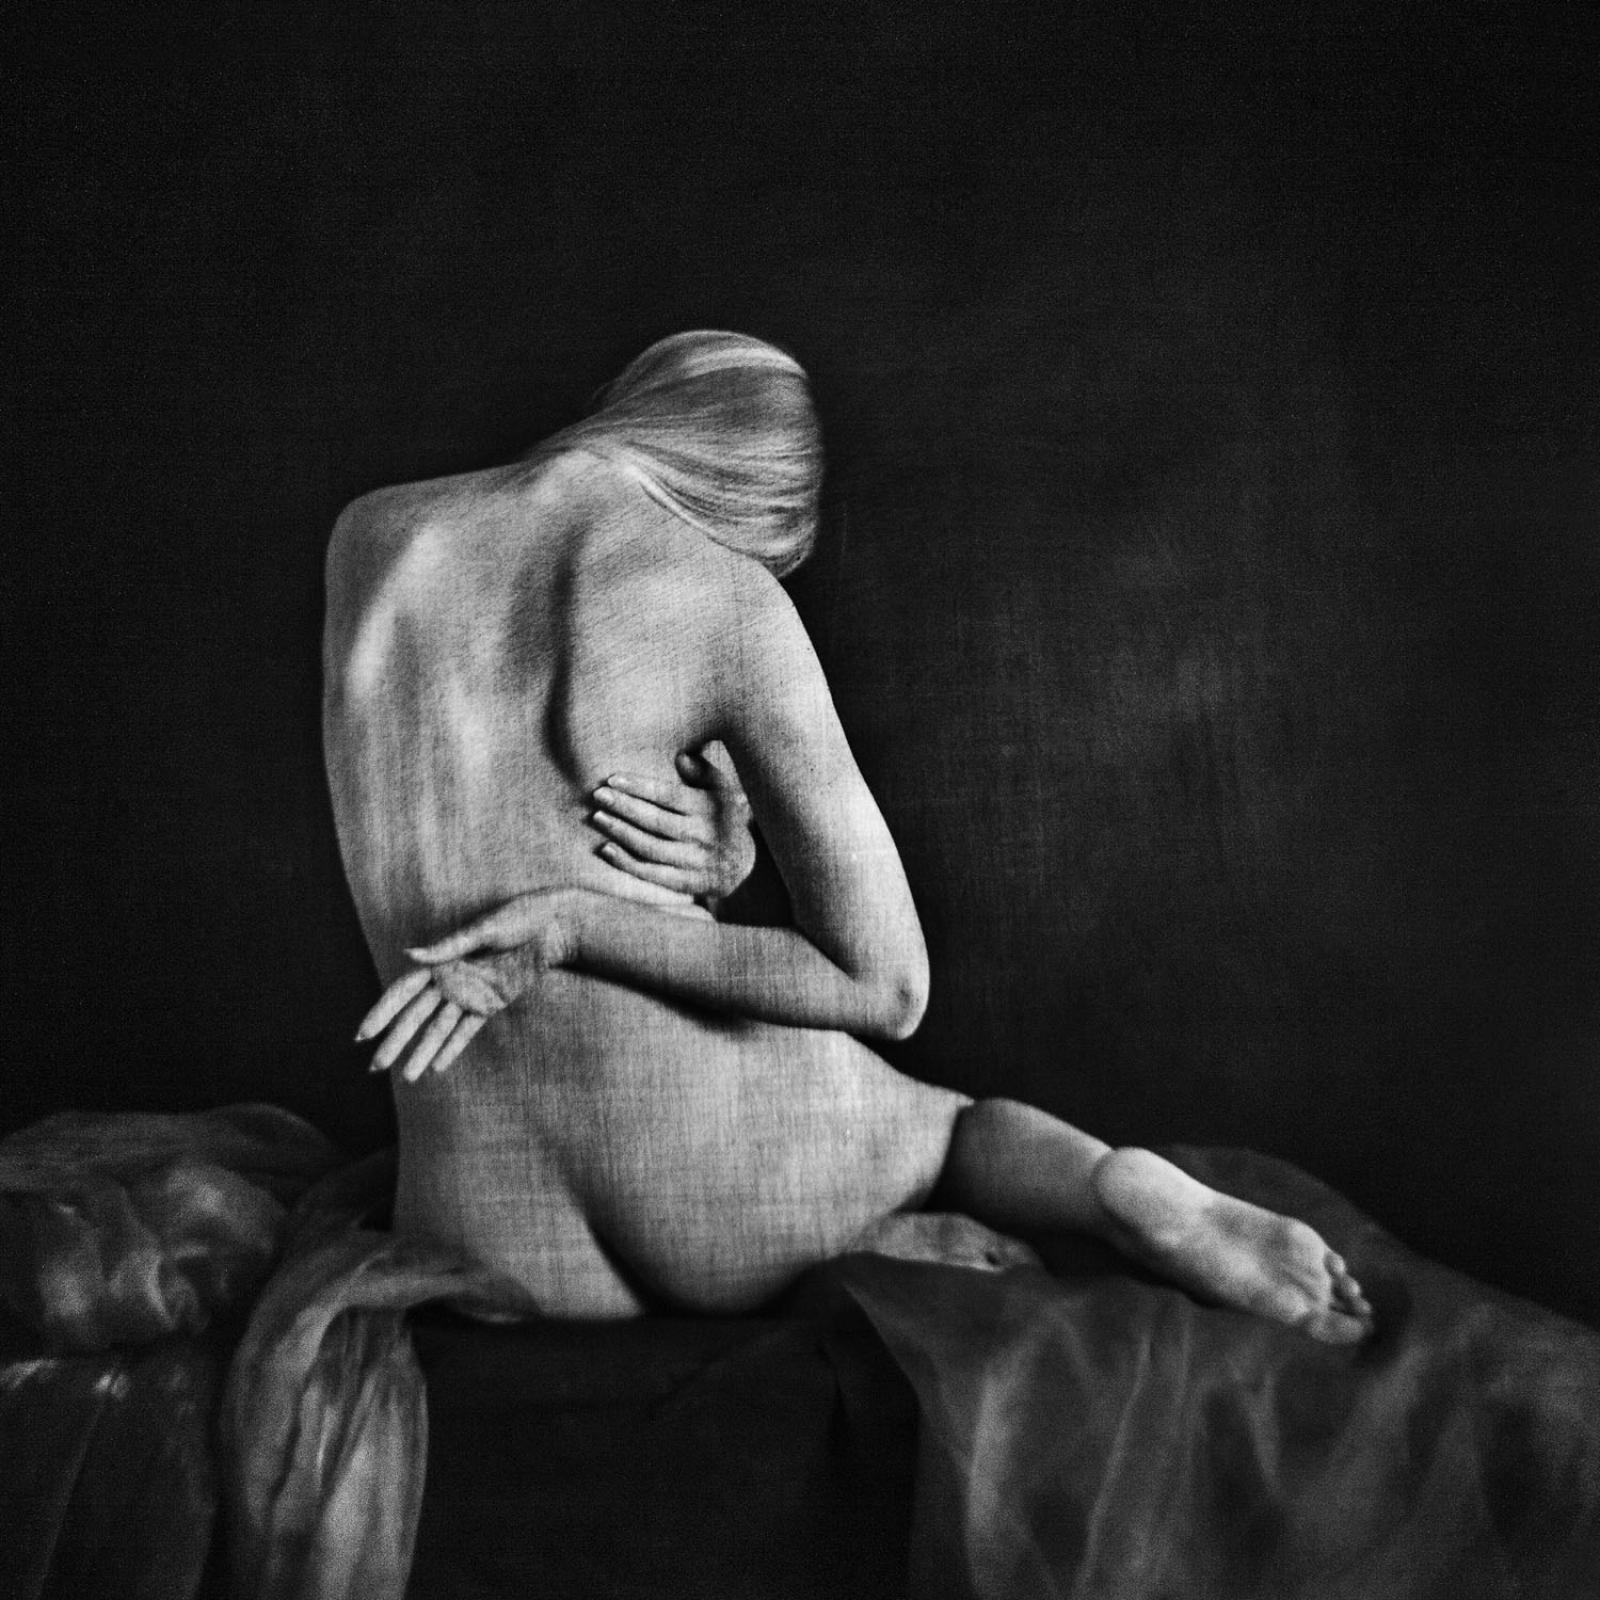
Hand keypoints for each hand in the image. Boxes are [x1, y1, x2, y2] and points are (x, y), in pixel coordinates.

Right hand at [355, 890, 573, 1080]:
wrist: (555, 927)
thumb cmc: (518, 919)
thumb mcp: (484, 931)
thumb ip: (447, 947)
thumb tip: (407, 954)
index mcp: (442, 960)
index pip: (403, 991)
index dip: (382, 1013)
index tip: (362, 1035)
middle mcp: (451, 979)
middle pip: (416, 1016)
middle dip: (395, 1041)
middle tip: (375, 1068)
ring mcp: (470, 993)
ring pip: (439, 1029)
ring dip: (423, 1052)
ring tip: (407, 1077)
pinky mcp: (492, 1003)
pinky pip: (468, 1030)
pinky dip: (453, 1048)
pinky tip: (437, 1068)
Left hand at [589, 743, 755, 902]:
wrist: (745, 866)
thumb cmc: (724, 818)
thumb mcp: (723, 792)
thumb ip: (703, 773)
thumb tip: (681, 757)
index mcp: (710, 809)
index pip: (670, 796)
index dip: (640, 787)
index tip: (613, 779)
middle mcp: (703, 835)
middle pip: (657, 821)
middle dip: (624, 807)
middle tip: (598, 795)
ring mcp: (696, 862)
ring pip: (651, 848)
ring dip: (621, 833)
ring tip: (598, 817)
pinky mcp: (687, 884)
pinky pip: (652, 874)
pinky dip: (627, 863)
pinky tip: (606, 848)